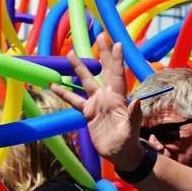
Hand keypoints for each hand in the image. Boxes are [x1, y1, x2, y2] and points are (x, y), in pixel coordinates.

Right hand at [52, 35, 145, 170]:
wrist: (120, 154)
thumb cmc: (128, 143)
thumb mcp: (131, 129)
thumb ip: (134, 115)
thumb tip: (137, 100)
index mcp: (119, 98)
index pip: (117, 74)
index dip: (117, 59)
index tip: (117, 43)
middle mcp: (108, 97)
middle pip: (104, 71)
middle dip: (103, 54)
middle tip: (101, 35)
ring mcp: (97, 103)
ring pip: (86, 82)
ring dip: (79, 68)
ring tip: (70, 54)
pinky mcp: (88, 113)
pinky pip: (74, 101)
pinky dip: (64, 93)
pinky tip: (54, 84)